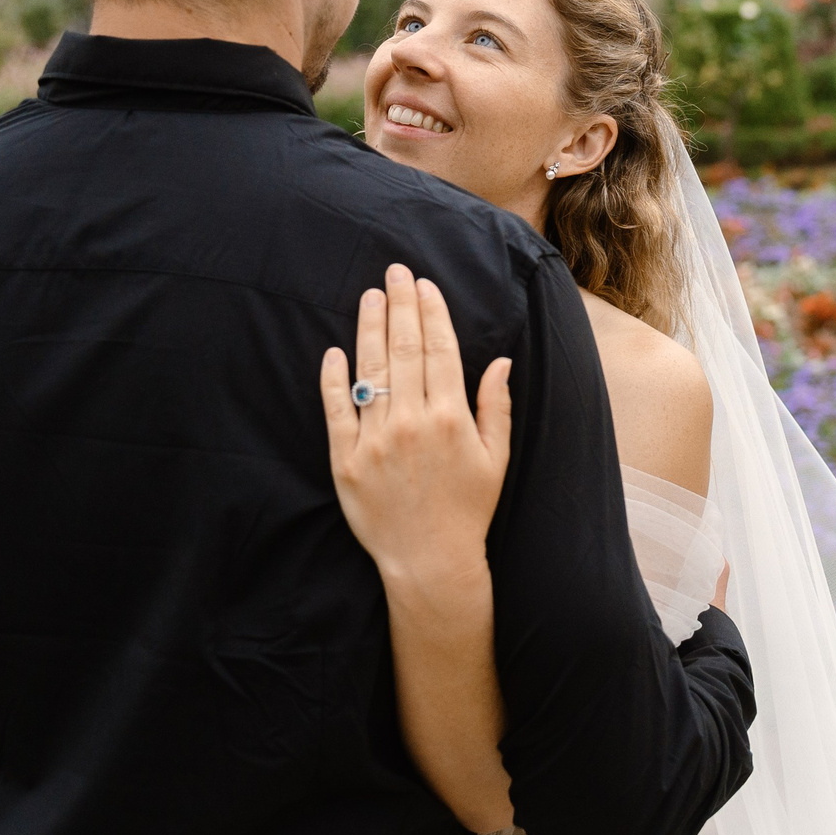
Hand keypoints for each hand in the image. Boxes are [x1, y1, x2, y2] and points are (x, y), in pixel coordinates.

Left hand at [319, 265, 511, 590]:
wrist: (429, 562)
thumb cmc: (467, 511)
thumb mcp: (495, 459)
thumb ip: (496, 407)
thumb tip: (500, 361)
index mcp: (452, 419)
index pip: (440, 350)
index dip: (431, 313)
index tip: (424, 285)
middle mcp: (413, 423)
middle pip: (404, 350)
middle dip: (400, 306)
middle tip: (394, 272)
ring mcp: (376, 440)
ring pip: (371, 370)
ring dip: (369, 328)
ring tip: (369, 296)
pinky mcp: (345, 460)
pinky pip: (336, 410)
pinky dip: (334, 379)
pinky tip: (335, 351)